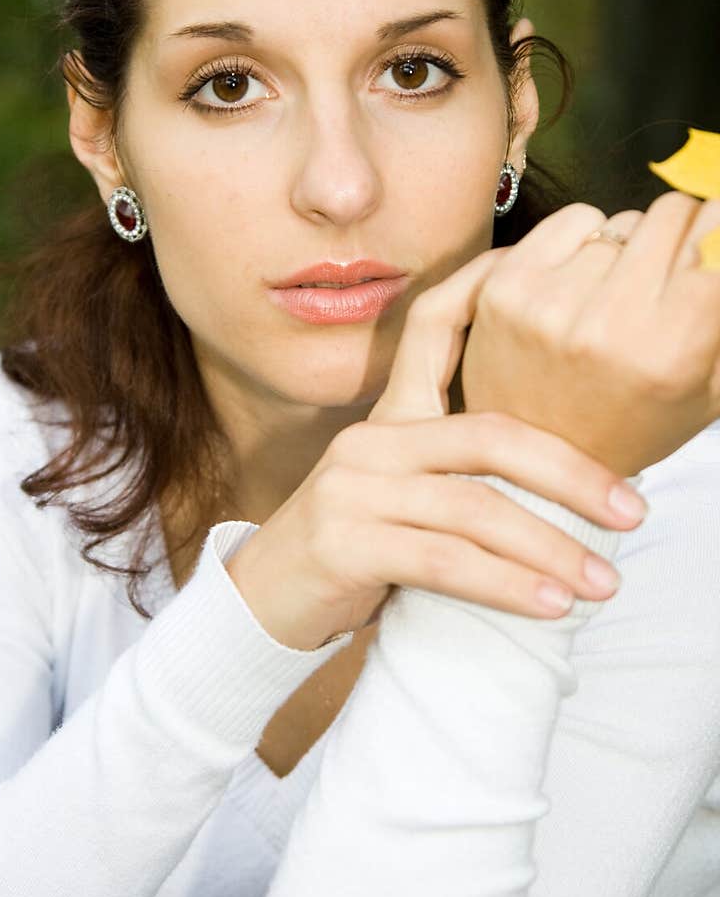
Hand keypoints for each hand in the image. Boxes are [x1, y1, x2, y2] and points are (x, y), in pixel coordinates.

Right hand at [226, 254, 646, 651]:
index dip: (489, 292)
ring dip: (549, 546)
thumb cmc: (354, 554)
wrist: (264, 605)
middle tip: (631, 511)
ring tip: (601, 581)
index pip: (436, 328)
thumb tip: (566, 479)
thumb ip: (461, 475)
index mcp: (390, 418)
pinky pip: (442, 560)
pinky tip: (548, 605)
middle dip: (571, 473)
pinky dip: (504, 584)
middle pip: (488, 434)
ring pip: (474, 506)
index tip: (567, 290)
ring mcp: (353, 488)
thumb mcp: (404, 498)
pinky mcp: (343, 542)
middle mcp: (370, 440)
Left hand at [460, 192, 719, 476]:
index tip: (712, 243)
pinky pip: (574, 218)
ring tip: (615, 299)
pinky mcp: (506, 287)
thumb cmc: (635, 422)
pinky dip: (584, 239)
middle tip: (666, 277)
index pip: (715, 235)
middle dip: (680, 237)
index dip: (718, 231)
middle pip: (671, 215)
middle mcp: (609, 324)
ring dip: (629, 250)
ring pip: (622, 222)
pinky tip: (580, 283)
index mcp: (671, 352)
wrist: (535, 463)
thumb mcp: (711, 389)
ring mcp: (551, 303)